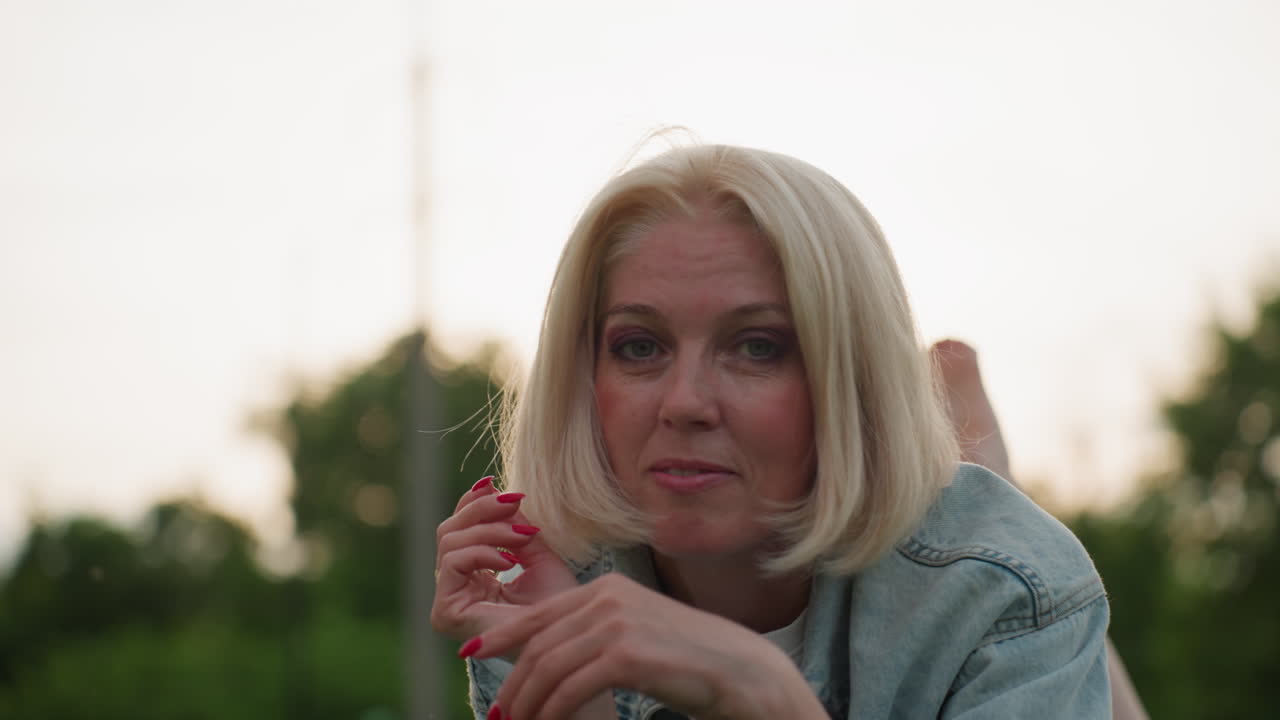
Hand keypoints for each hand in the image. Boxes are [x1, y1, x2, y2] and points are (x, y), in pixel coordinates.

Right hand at [431, 476, 581, 643]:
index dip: (473, 502)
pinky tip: (510, 560)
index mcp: (472, 576)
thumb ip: (510, 522)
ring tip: (523, 536)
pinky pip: (454, 562)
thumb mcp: (534, 549)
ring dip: (491, 531)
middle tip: (516, 503)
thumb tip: (487, 486)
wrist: (568, 640)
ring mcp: (446, 602)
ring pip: (450, 541)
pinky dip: (483, 552)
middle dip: (483, 510)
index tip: (498, 485)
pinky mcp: (445, 613)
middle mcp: (454, 589)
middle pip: (449, 530)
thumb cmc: (559, 602)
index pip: (458, 529)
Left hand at [464, 573, 825, 719]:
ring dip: (528, 703)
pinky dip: (552, 712)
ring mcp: (616, 624)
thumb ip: (594, 632)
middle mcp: (607, 598)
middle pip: (539, 643)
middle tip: (500, 711)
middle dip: (513, 681)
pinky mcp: (626, 655)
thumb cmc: (684, 658)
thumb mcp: (634, 631)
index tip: (475, 653)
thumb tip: (551, 654)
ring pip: (549, 668)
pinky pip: (570, 689)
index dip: (503, 634)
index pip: (540, 611)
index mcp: (606, 588)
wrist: (735, 669)